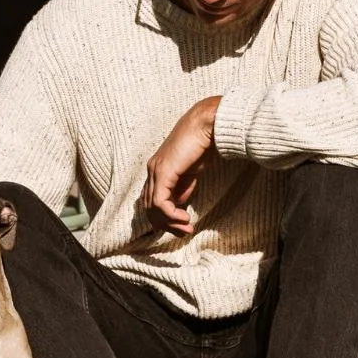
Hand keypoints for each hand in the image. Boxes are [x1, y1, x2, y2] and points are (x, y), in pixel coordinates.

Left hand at [142, 95, 221, 235]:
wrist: (207, 124)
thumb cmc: (203, 144)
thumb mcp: (191, 172)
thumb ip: (182, 187)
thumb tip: (178, 205)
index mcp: (157, 169)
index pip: (151, 201)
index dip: (163, 218)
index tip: (181, 227)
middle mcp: (152, 170)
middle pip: (149, 207)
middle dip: (166, 225)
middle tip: (184, 232)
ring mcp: (155, 170)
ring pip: (153, 207)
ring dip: (170, 223)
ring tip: (186, 228)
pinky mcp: (163, 172)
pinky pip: (161, 202)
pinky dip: (171, 215)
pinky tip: (185, 218)